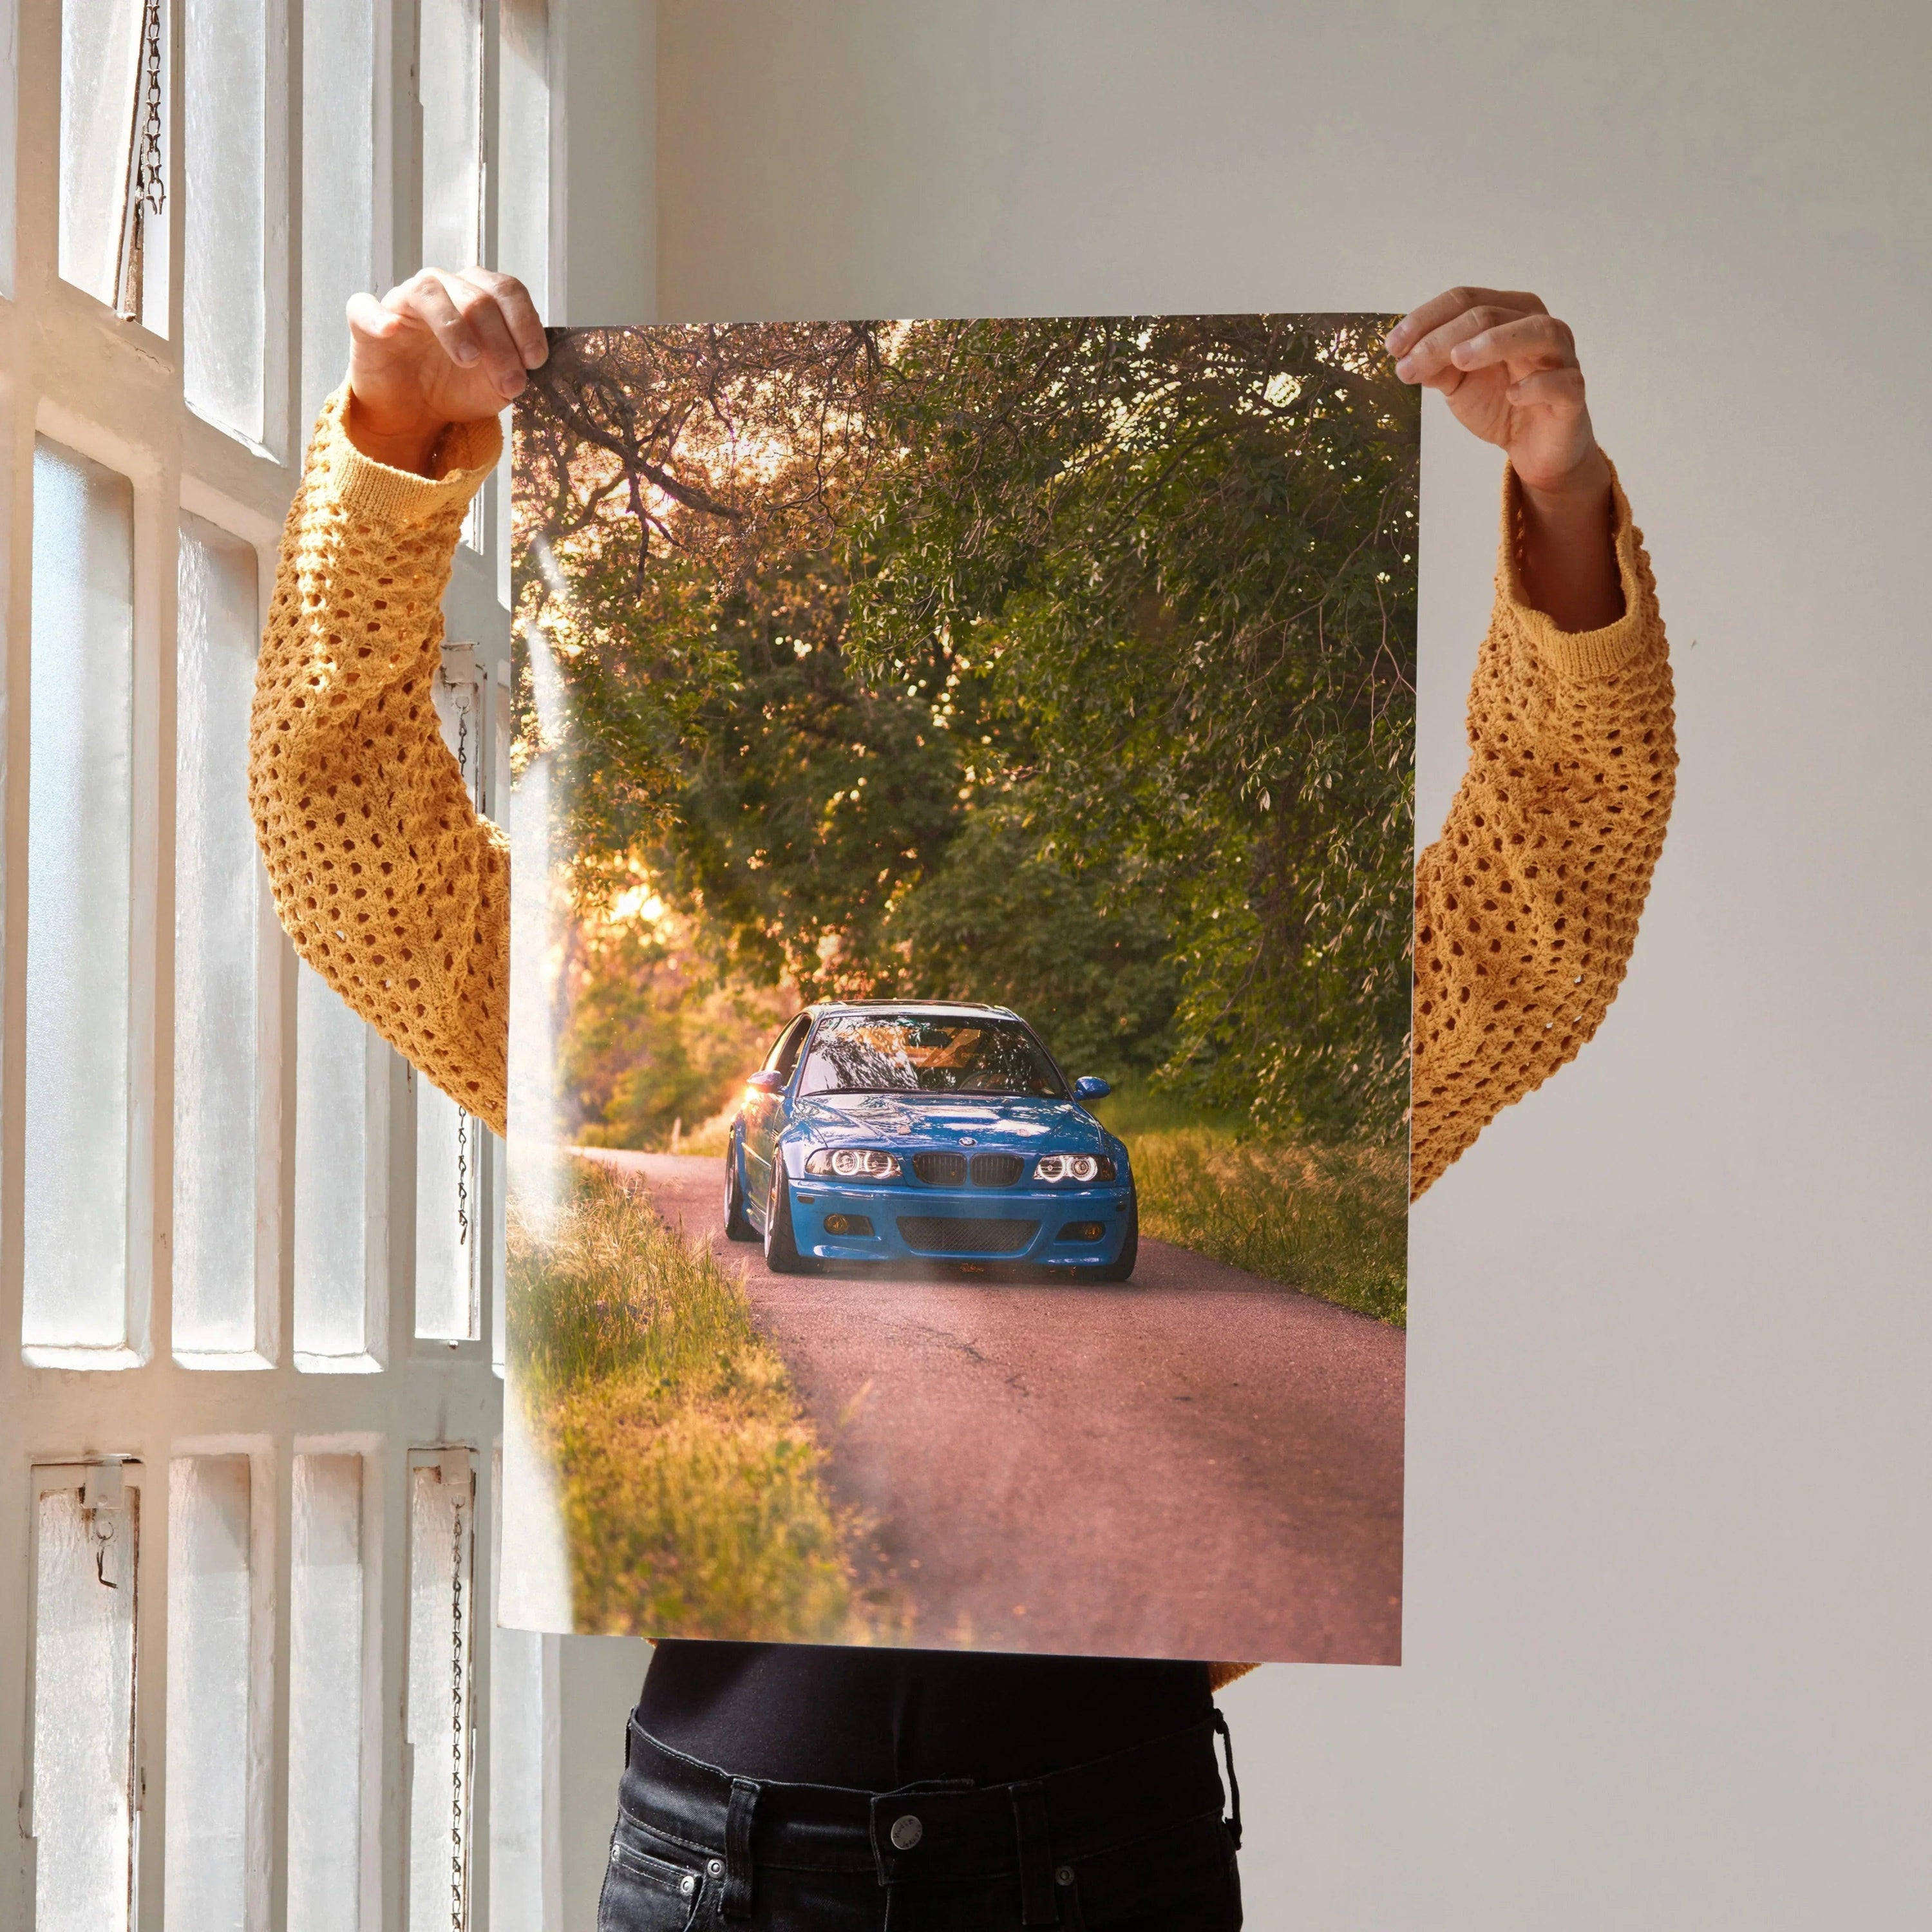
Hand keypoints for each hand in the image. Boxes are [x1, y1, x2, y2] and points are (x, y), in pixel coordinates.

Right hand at [344, 267, 546, 473]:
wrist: (414, 413)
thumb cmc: (456, 387)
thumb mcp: (497, 384)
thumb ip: (515, 368)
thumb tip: (530, 363)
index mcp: (478, 294)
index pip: (507, 291)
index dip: (525, 323)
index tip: (536, 361)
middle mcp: (443, 288)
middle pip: (477, 297)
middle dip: (500, 343)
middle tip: (511, 383)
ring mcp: (403, 300)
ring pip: (429, 293)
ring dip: (454, 327)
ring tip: (469, 360)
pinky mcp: (366, 320)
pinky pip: (366, 307)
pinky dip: (378, 316)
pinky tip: (391, 330)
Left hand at [1387, 288, 1621, 628]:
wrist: (1534, 448)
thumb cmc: (1500, 403)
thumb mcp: (1458, 383)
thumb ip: (1436, 365)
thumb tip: (1405, 354)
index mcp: (1509, 314)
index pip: (1466, 299)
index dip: (1426, 318)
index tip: (1392, 347)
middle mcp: (1538, 326)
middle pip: (1490, 314)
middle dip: (1443, 338)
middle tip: (1409, 365)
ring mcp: (1561, 358)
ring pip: (1537, 332)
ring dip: (1495, 342)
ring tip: (1459, 360)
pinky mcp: (1573, 394)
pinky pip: (1563, 382)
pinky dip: (1537, 384)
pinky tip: (1512, 394)